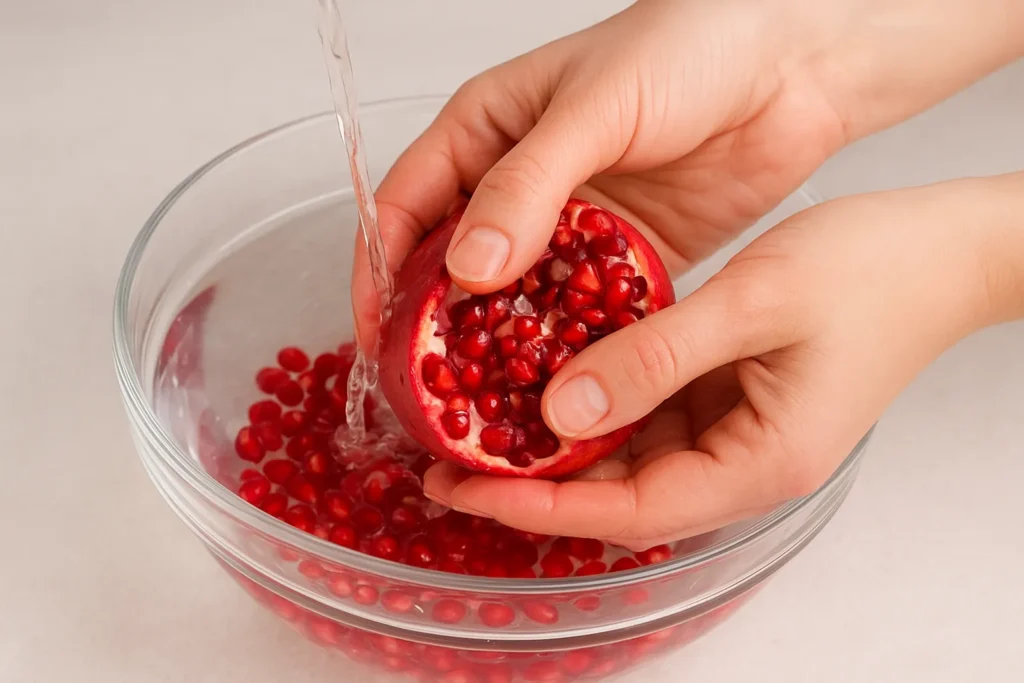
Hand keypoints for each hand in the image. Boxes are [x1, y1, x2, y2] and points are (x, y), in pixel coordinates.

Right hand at [352, 0, 1022, 349]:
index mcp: (486, 134)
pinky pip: (582, 314)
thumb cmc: (686, 49)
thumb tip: (465, 269)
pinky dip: (569, 349)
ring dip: (503, 351)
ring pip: (517, 301)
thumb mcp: (592, 108)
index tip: (376, 337)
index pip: (406, 208)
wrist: (792, 63)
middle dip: (437, 329)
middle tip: (430, 392)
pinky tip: (563, 386)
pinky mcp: (622, 260)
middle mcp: (519, 187)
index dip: (380, 272)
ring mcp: (571, 229)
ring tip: (491, 407)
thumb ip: (526, 186)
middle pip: (454, 269)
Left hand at [423, 174, 1023, 547]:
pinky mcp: (727, 399)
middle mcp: (742, 464)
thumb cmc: (873, 273)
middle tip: (447, 459)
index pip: (628, 509)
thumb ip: (656, 358)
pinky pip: (649, 414)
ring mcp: (734, 433)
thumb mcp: (755, 304)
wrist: (943, 252)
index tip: (463, 486)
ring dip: (557, 444)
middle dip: (533, 483)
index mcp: (759, 465)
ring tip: (477, 420)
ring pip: (629, 456)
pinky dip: (596, 401)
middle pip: (620, 495)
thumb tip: (560, 413)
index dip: (539, 504)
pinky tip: (545, 375)